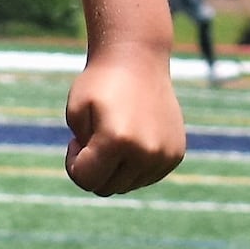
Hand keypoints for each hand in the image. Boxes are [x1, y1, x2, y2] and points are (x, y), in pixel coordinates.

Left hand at [63, 44, 183, 195]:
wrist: (138, 60)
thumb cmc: (99, 85)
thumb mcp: (75, 115)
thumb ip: (82, 154)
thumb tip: (101, 181)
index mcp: (118, 141)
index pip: (84, 180)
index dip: (74, 162)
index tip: (77, 140)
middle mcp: (146, 152)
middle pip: (106, 188)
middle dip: (93, 167)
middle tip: (93, 137)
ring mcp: (165, 155)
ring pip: (126, 185)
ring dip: (113, 168)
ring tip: (113, 135)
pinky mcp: (176, 154)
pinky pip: (145, 177)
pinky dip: (133, 165)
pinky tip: (131, 138)